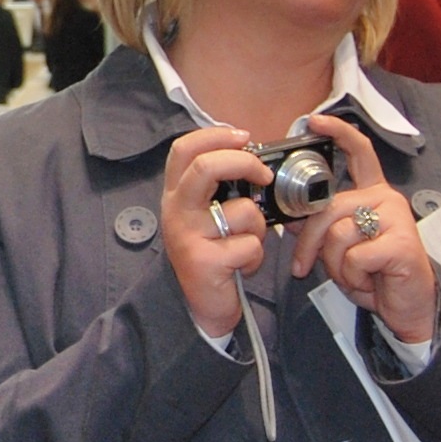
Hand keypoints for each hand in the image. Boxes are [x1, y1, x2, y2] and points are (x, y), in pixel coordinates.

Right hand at [158, 123, 280, 340]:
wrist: (198, 306)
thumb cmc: (211, 254)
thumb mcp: (205, 217)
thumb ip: (218, 189)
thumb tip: (254, 160)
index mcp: (175, 195)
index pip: (184, 149)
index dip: (215, 135)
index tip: (244, 137)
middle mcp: (176, 211)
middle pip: (205, 166)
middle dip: (244, 163)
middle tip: (264, 174)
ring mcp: (188, 236)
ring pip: (242, 210)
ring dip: (259, 227)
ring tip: (246, 243)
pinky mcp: (204, 261)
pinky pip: (250, 245)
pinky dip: (256, 256)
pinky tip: (241, 266)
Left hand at [283, 115, 439, 346]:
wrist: (409, 309)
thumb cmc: (376, 275)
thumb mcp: (339, 248)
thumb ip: (319, 226)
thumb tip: (288, 214)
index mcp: (372, 194)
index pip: (358, 152)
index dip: (337, 132)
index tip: (314, 121)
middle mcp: (386, 198)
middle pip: (328, 208)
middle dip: (308, 242)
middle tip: (302, 267)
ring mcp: (396, 218)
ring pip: (338, 234)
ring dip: (336, 265)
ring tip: (355, 274)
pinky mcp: (402, 242)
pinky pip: (355, 256)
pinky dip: (353, 276)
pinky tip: (371, 279)